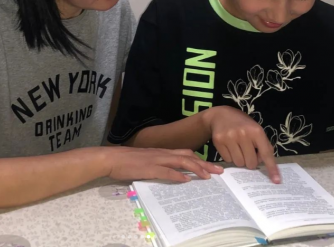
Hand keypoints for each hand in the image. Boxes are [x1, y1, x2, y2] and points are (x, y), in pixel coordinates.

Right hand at [105, 147, 223, 182]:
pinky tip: (186, 180)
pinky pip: (166, 171)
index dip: (201, 160)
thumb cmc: (129, 161)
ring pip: (181, 161)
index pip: (186, 153)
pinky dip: (178, 175)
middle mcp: (163, 154)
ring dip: (196, 168)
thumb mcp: (148, 160)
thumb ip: (161, 164)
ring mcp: (157, 160)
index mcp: (163, 152)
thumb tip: (175, 172)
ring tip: (208, 176)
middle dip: (205, 164)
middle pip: (189, 156)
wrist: (113, 158)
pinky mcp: (149, 168)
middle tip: (220, 171)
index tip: (213, 166)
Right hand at [203, 106, 280, 183]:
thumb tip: (264, 163)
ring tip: (237, 148)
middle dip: (250, 160)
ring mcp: (230, 137)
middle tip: (247, 151)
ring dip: (239, 159)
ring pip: (239, 163)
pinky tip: (229, 146)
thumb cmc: (242, 124)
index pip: (266, 153)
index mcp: (256, 131)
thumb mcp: (256, 130)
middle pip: (251, 163)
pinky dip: (229, 156)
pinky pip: (227, 160)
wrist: (220, 115)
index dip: (271, 168)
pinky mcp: (219, 141)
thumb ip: (263, 145)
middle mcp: (243, 134)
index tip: (276, 181)